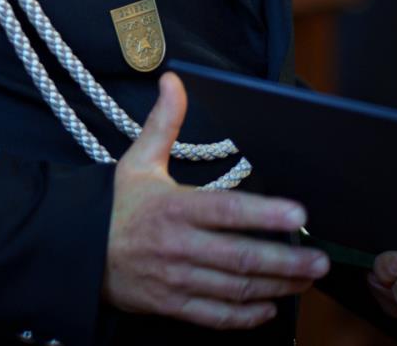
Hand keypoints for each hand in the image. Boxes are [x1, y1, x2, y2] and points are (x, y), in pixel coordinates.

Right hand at [103, 73, 329, 328]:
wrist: (76, 254)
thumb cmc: (115, 206)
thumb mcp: (137, 161)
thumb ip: (163, 122)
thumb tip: (174, 80)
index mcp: (175, 208)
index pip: (228, 210)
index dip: (265, 214)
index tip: (299, 216)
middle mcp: (178, 246)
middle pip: (240, 257)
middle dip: (286, 261)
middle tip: (320, 261)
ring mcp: (176, 280)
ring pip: (234, 288)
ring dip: (276, 287)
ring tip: (306, 281)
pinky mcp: (172, 305)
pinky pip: (214, 316)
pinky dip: (245, 316)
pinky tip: (270, 308)